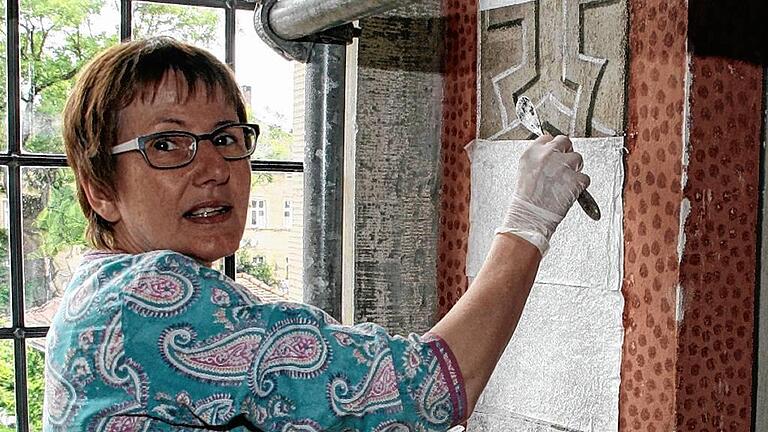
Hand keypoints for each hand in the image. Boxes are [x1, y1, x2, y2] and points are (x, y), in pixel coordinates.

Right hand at [496, 135, 590, 254]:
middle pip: (565, 142)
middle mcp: (547, 155)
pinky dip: (580, 186)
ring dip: (575, 170)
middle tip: (565, 167)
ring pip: (578, 158)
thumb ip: (538, 160)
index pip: (548, 138)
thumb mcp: (524, 172)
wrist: (529, 217)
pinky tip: (569, 193)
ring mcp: (562, 166)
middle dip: (566, 153)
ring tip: (565, 183)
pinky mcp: (575, 179)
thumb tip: (552, 156)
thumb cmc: (525, 200)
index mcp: (531, 153)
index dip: (553, 148)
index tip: (555, 155)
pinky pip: (585, 178)